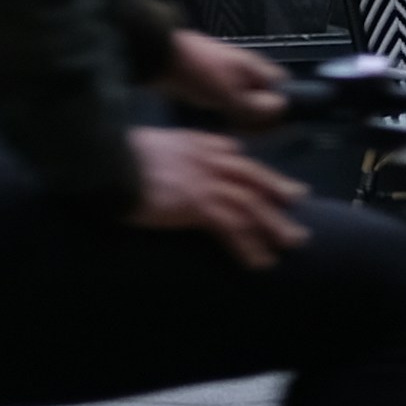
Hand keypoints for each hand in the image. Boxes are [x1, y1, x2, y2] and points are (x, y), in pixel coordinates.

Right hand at [124, 125, 305, 267]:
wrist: (106, 163)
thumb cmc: (114, 156)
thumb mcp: (142, 145)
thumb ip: (160, 154)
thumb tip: (154, 163)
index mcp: (193, 141)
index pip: (230, 151)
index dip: (250, 165)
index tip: (264, 175)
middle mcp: (206, 157)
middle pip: (251, 175)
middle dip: (277, 188)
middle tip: (298, 200)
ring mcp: (205, 181)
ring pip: (251, 204)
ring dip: (273, 224)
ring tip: (292, 242)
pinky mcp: (199, 205)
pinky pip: (233, 229)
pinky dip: (249, 247)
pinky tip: (260, 263)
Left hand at [156, 28, 284, 122]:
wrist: (160, 59)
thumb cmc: (196, 72)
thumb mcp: (228, 94)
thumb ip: (255, 105)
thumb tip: (281, 108)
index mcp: (253, 66)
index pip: (281, 83)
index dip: (280, 104)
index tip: (272, 124)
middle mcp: (243, 70)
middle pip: (263, 96)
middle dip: (258, 115)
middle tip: (246, 127)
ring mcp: (226, 75)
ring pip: (245, 101)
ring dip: (240, 116)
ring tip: (229, 125)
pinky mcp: (211, 83)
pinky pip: (227, 101)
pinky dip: (225, 111)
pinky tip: (216, 120)